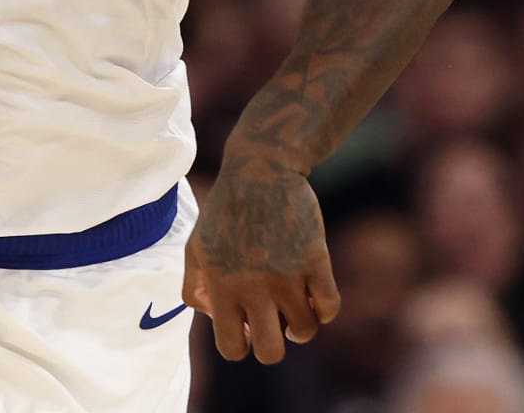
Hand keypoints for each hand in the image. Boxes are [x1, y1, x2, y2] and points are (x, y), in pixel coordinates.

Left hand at [182, 154, 341, 364]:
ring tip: (293, 305)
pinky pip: (329, 308)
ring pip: (305, 332)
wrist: (260, 171)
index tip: (247, 328)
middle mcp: (253, 287)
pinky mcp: (315, 261)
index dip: (241, 345)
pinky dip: (323, 309)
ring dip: (300, 325)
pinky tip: (313, 294)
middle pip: (270, 352)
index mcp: (221, 286)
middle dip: (273, 345)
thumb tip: (213, 317)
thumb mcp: (195, 246)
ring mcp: (287, 276)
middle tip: (273, 323)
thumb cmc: (225, 211)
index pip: (231, 348)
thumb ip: (193, 286)